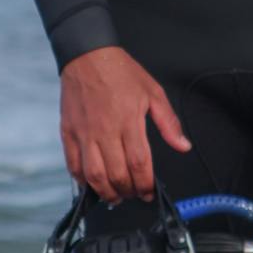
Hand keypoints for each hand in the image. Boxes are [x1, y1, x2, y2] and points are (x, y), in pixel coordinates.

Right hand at [59, 46, 190, 202]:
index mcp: (129, 121)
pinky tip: (91, 183)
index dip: (145, 184)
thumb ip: (168, 123)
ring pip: (93, 174)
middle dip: (128, 191)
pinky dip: (81, 179)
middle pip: (116, 174)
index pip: (139, 163)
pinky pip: (73, 164)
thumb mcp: (153, 92)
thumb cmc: (122, 73)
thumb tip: (183, 146)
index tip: (150, 192)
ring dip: (106, 192)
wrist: (87, 55)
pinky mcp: (68, 132)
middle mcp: (105, 131)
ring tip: (115, 196)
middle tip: (134, 194)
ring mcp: (84, 133)